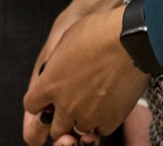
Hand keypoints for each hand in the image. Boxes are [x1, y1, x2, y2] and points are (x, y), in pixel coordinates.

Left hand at [23, 8, 148, 145]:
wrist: (130, 41)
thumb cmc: (98, 32)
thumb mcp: (67, 40)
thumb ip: (56, 64)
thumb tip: (54, 72)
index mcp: (50, 84)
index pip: (31, 106)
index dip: (39, 102)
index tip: (47, 97)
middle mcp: (66, 105)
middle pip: (54, 128)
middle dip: (61, 118)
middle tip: (73, 103)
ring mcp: (88, 115)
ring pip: (78, 131)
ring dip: (83, 119)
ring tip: (94, 100)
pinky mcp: (110, 120)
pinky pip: (101, 130)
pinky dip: (103, 120)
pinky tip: (109, 103)